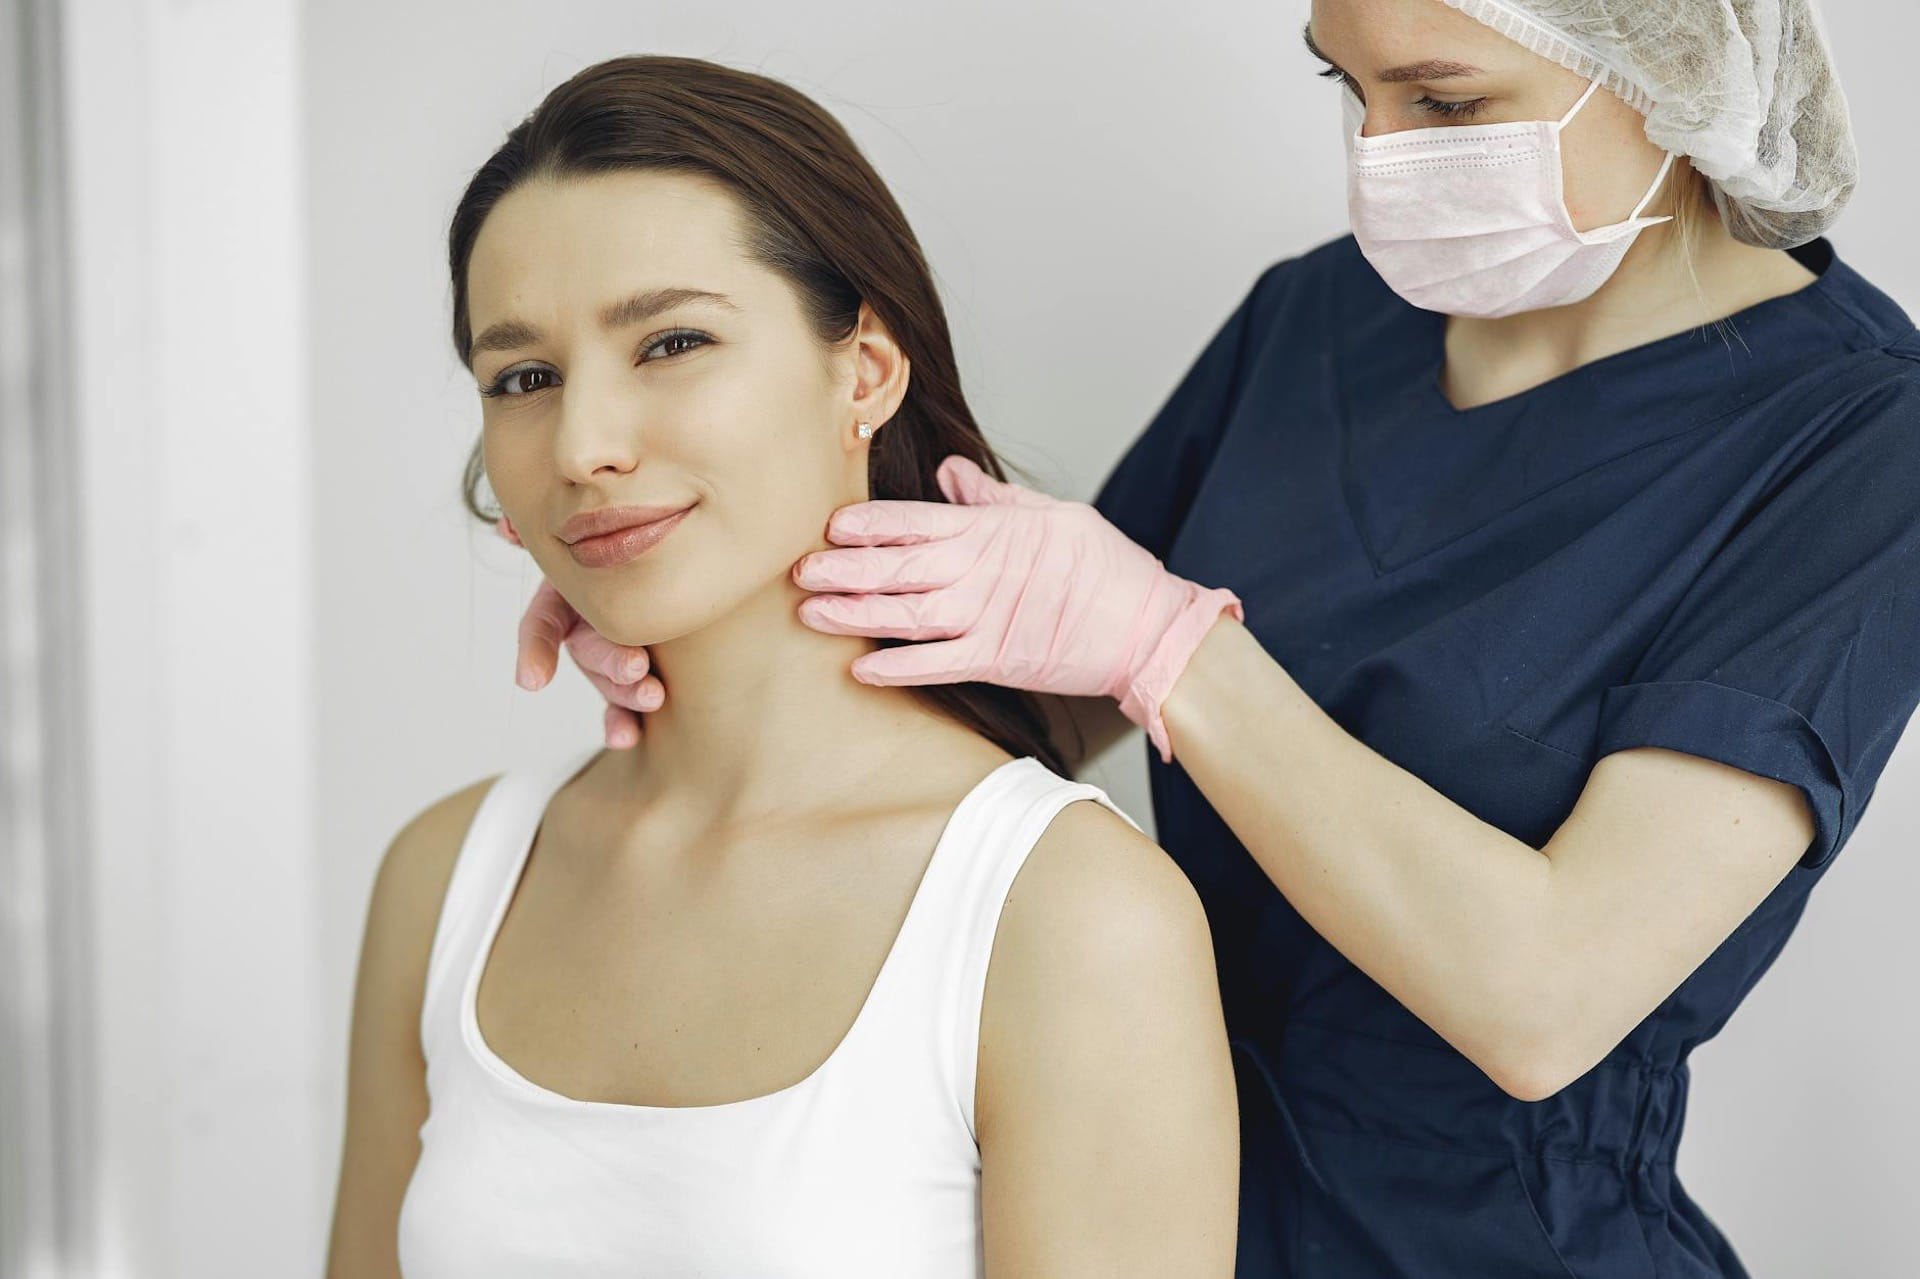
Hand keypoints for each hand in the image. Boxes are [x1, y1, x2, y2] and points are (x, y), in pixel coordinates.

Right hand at [501, 516, 661, 748]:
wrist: (684, 562)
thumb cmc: (637, 539)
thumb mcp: (606, 528)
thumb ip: (568, 524)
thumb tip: (509, 529)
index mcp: (571, 594)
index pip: (543, 623)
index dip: (535, 650)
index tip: (533, 682)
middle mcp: (585, 627)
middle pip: (587, 651)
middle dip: (610, 662)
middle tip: (638, 667)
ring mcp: (609, 656)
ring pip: (608, 682)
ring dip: (625, 694)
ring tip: (652, 696)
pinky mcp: (634, 679)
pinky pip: (622, 709)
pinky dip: (621, 724)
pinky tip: (625, 738)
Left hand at [790, 456, 1240, 761]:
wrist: (1148, 627)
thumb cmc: (1105, 568)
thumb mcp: (1052, 514)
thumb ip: (992, 498)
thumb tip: (951, 471)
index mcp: (991, 531)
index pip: (915, 520)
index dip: (867, 524)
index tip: (828, 526)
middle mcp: (980, 572)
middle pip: (898, 566)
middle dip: (844, 568)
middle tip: (798, 570)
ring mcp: (986, 618)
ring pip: (906, 614)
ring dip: (856, 613)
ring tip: (811, 613)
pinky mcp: (997, 660)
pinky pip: (936, 665)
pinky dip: (898, 666)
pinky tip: (862, 668)